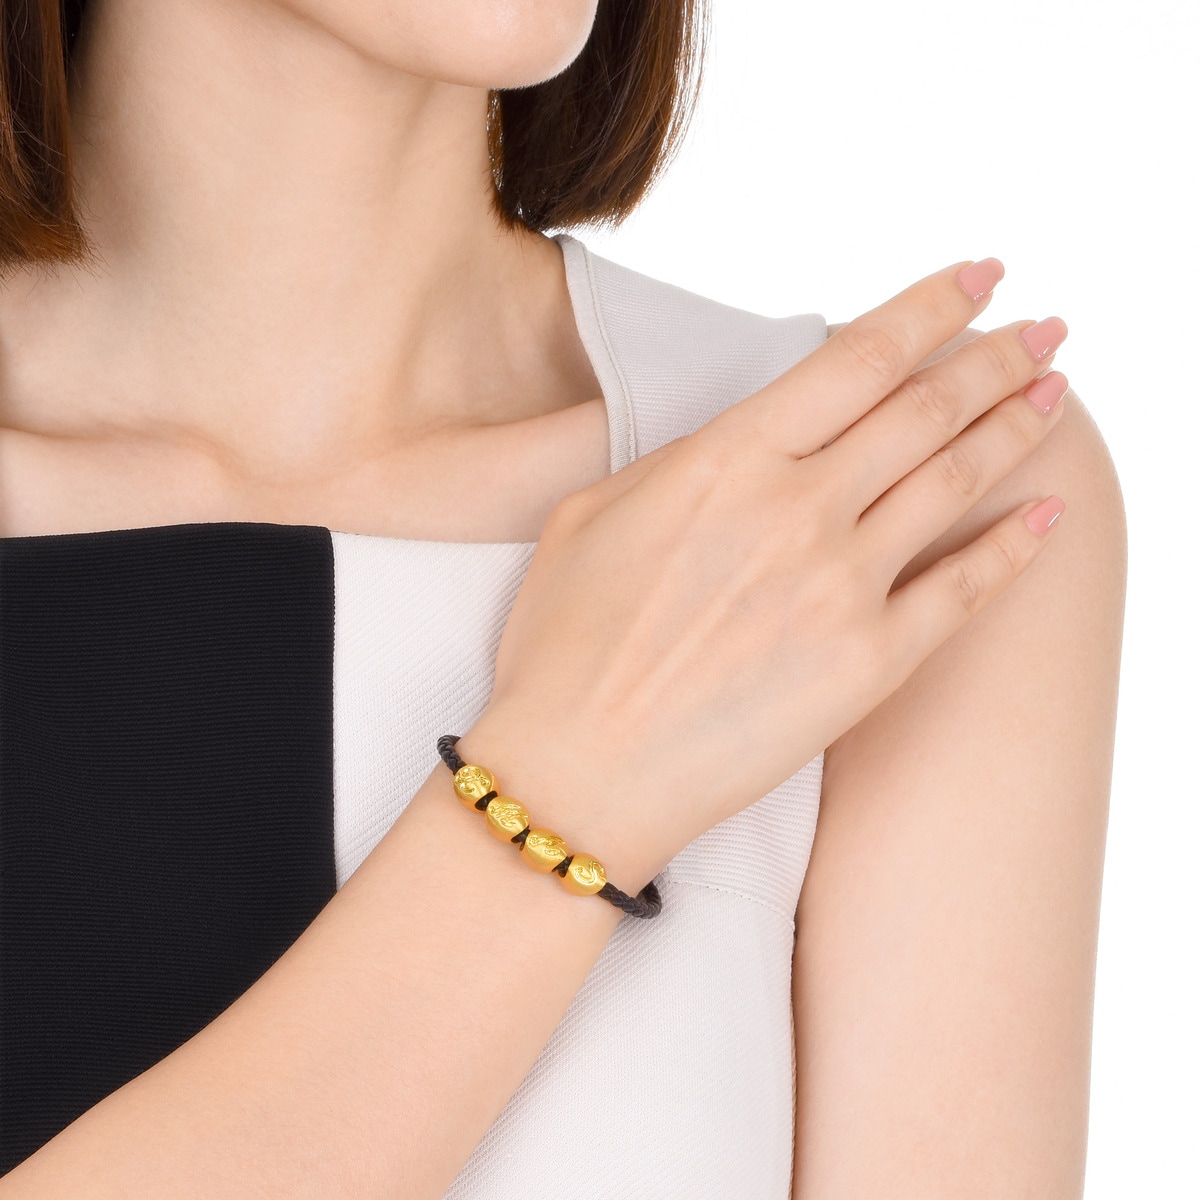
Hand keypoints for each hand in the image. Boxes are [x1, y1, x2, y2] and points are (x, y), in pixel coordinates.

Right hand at [459, 258, 1067, 885]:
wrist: (576, 774)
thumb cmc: (562, 647)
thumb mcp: (591, 515)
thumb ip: (681, 460)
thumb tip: (744, 440)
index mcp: (727, 460)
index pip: (857, 357)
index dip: (932, 307)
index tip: (980, 277)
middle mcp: (798, 509)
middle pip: (925, 409)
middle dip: (997, 357)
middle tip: (1045, 327)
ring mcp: (842, 587)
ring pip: (955, 482)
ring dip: (1018, 427)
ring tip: (1056, 395)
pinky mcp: (868, 665)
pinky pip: (963, 590)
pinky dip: (1014, 547)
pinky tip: (1048, 516)